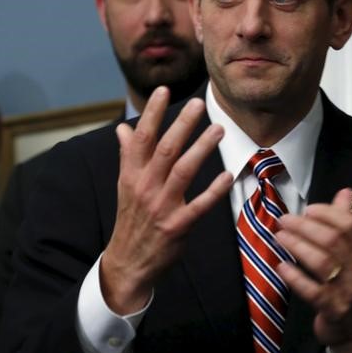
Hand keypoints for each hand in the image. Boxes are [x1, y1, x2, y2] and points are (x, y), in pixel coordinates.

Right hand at [100, 86, 232, 313]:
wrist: (127, 262)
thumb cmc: (131, 218)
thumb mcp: (125, 185)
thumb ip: (128, 154)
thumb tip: (123, 127)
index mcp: (132, 174)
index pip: (142, 138)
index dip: (152, 113)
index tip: (163, 90)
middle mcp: (145, 187)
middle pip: (164, 149)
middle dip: (182, 125)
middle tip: (199, 104)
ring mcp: (161, 207)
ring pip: (182, 171)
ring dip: (201, 149)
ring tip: (218, 129)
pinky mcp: (177, 226)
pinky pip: (199, 205)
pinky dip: (214, 190)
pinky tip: (229, 175)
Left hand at [275, 188, 351, 352]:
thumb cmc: (349, 284)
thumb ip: (345, 223)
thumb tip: (345, 192)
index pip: (350, 224)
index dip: (327, 212)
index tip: (307, 209)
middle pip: (332, 240)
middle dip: (304, 226)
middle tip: (283, 219)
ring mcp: (347, 290)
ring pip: (321, 262)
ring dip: (297, 245)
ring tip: (279, 237)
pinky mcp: (333, 308)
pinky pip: (312, 290)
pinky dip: (295, 277)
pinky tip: (282, 266)